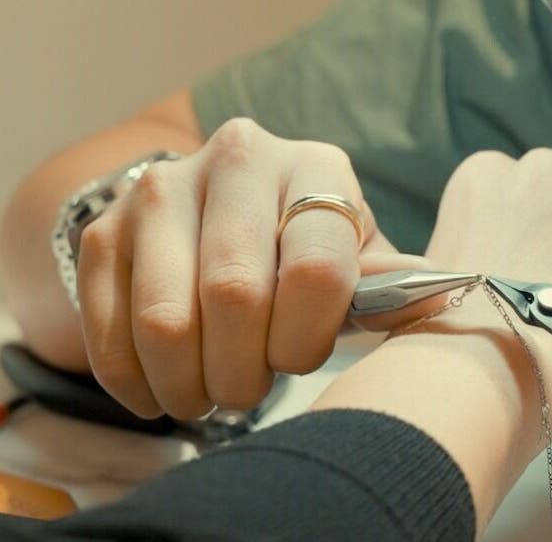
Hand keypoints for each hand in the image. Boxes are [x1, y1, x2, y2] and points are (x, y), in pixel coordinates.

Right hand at [76, 118, 427, 418]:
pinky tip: (162, 388)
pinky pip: (108, 327)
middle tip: (249, 391)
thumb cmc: (305, 249)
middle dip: (245, 372)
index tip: (299, 361)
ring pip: (167, 320)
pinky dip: (136, 380)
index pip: (317, 270)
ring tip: (208, 393)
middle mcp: (239, 159)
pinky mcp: (105, 225)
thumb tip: (445, 302)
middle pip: (236, 296)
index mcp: (317, 166)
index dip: (308, 340)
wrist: (220, 212)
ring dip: (190, 383)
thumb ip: (389, 284)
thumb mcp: (357, 256)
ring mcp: (163, 188)